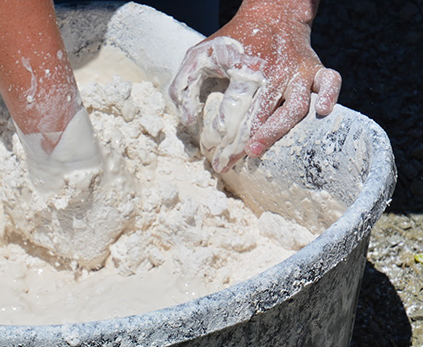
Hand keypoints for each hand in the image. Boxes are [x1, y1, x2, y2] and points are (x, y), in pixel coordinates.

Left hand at [171, 0, 340, 171]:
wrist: (272, 13)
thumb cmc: (234, 41)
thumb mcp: (200, 54)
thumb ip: (184, 85)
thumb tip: (188, 121)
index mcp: (244, 69)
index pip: (231, 108)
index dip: (219, 134)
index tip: (210, 153)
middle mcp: (273, 73)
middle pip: (259, 114)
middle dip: (240, 143)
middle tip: (226, 163)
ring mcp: (297, 72)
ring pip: (294, 105)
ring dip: (276, 130)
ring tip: (257, 150)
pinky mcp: (316, 69)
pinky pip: (330, 81)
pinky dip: (330, 95)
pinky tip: (322, 112)